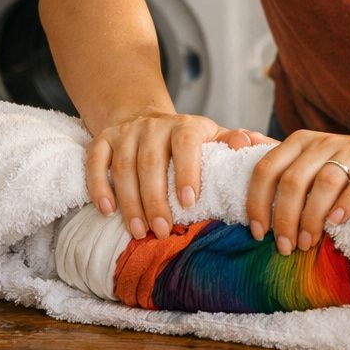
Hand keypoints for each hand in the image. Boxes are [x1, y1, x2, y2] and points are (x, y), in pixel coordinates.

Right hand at [86, 113, 273, 238]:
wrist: (145, 118)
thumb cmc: (185, 140)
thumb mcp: (211, 137)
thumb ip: (231, 144)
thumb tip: (254, 142)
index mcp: (185, 125)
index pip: (185, 143)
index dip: (186, 171)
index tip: (189, 201)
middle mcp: (153, 125)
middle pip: (150, 162)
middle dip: (155, 199)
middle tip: (162, 230)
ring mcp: (125, 132)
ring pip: (123, 167)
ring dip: (129, 202)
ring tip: (138, 231)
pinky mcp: (102, 139)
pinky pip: (95, 162)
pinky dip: (98, 186)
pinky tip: (106, 210)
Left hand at [245, 130, 349, 254]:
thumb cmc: (344, 165)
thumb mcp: (308, 157)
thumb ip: (277, 156)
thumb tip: (239, 143)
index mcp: (299, 141)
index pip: (266, 168)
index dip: (257, 202)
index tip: (258, 233)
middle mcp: (323, 141)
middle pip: (293, 180)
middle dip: (284, 218)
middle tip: (285, 248)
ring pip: (324, 182)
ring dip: (312, 218)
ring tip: (308, 244)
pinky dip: (347, 204)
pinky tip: (337, 224)